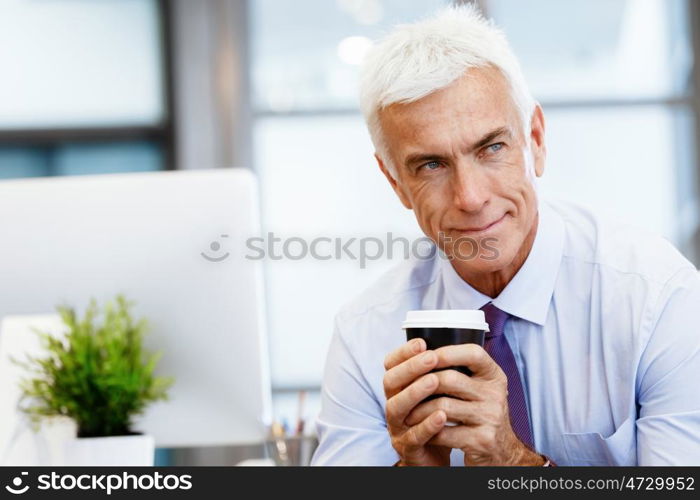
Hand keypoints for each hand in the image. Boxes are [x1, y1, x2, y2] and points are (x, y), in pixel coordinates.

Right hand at [383, 338, 450, 465]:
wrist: (435, 456)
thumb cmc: (435, 418)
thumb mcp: (433, 393)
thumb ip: (436, 372)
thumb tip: (452, 343)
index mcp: (398, 388)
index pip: (391, 365)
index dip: (403, 353)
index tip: (421, 342)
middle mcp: (393, 404)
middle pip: (390, 382)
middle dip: (411, 367)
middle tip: (432, 357)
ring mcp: (398, 427)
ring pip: (396, 407)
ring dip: (415, 392)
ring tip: (434, 381)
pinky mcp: (408, 448)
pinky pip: (413, 436)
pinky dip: (426, 424)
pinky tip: (441, 415)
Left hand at [404, 344, 543, 465]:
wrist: (502, 452)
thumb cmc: (482, 414)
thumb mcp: (481, 389)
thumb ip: (462, 371)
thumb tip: (424, 351)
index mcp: (494, 377)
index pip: (474, 353)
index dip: (447, 352)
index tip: (426, 355)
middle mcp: (496, 394)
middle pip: (450, 379)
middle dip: (422, 384)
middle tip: (406, 390)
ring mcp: (490, 417)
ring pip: (442, 406)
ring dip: (419, 411)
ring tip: (408, 414)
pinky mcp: (481, 440)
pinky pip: (444, 432)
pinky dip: (428, 431)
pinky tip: (422, 431)